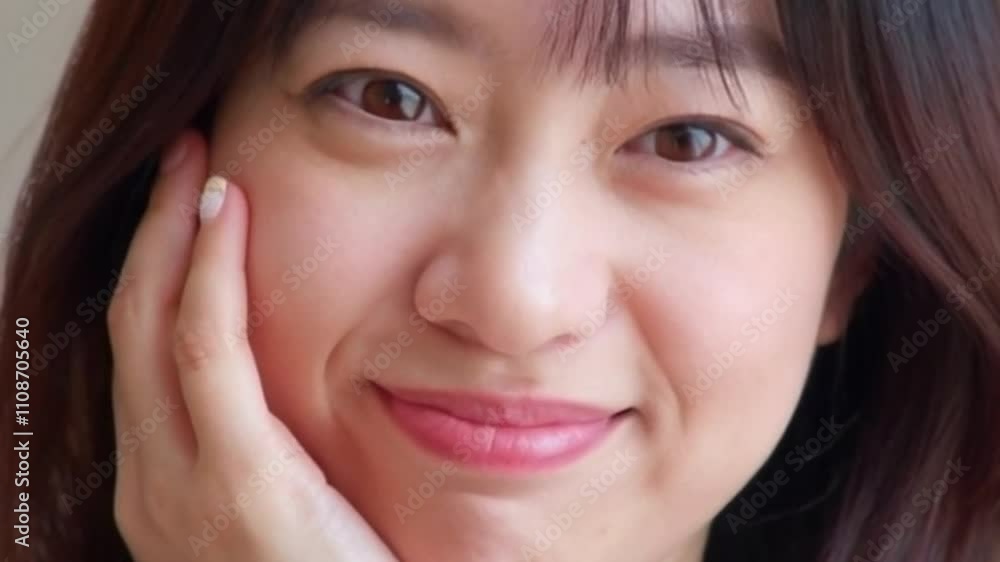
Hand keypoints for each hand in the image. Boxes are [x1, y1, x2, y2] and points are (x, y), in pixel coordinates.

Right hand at [108, 131, 396, 561]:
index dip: (161, 269)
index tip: (192, 202)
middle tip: (183, 161)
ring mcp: (181, 490)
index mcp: (167, 487)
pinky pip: (207, 355)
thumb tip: (291, 386)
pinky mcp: (237, 489)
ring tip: (197, 166)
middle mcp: (153, 485)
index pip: (146, 355)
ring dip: (173, 235)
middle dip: (154, 234)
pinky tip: (227, 215)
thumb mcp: (286, 511)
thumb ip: (270, 451)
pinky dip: (209, 275)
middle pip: (133, 327)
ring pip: (155, 327)